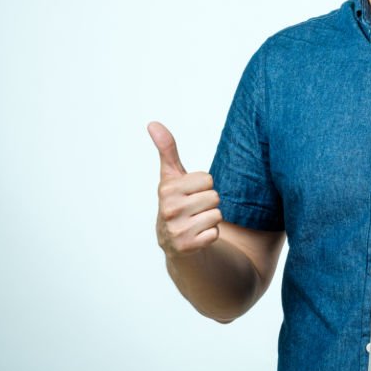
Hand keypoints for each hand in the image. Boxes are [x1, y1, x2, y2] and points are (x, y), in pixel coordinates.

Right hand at [148, 121, 222, 259]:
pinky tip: (197, 236)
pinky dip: (210, 235)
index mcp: (167, 190)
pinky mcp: (186, 247)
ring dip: (210, 219)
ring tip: (195, 221)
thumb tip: (153, 123)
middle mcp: (169, 210)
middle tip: (194, 209)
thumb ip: (167, 150)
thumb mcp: (171, 177)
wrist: (173, 241)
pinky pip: (215, 234)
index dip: (203, 186)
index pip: (208, 179)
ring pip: (217, 215)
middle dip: (208, 202)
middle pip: (214, 197)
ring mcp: (177, 230)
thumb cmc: (176, 202)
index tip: (190, 193)